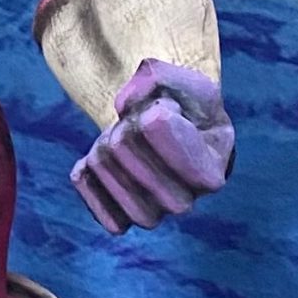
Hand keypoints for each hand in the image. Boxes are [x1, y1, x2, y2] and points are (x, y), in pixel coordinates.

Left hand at [72, 62, 234, 235]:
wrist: (161, 128)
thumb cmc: (178, 103)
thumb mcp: (177, 78)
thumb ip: (154, 77)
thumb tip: (123, 107)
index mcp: (211, 168)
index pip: (160, 132)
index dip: (155, 112)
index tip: (168, 110)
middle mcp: (186, 200)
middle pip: (128, 157)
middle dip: (123, 129)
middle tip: (135, 123)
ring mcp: (154, 214)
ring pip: (107, 177)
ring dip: (101, 149)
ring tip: (119, 140)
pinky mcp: (123, 220)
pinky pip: (93, 201)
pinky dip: (86, 176)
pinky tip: (95, 162)